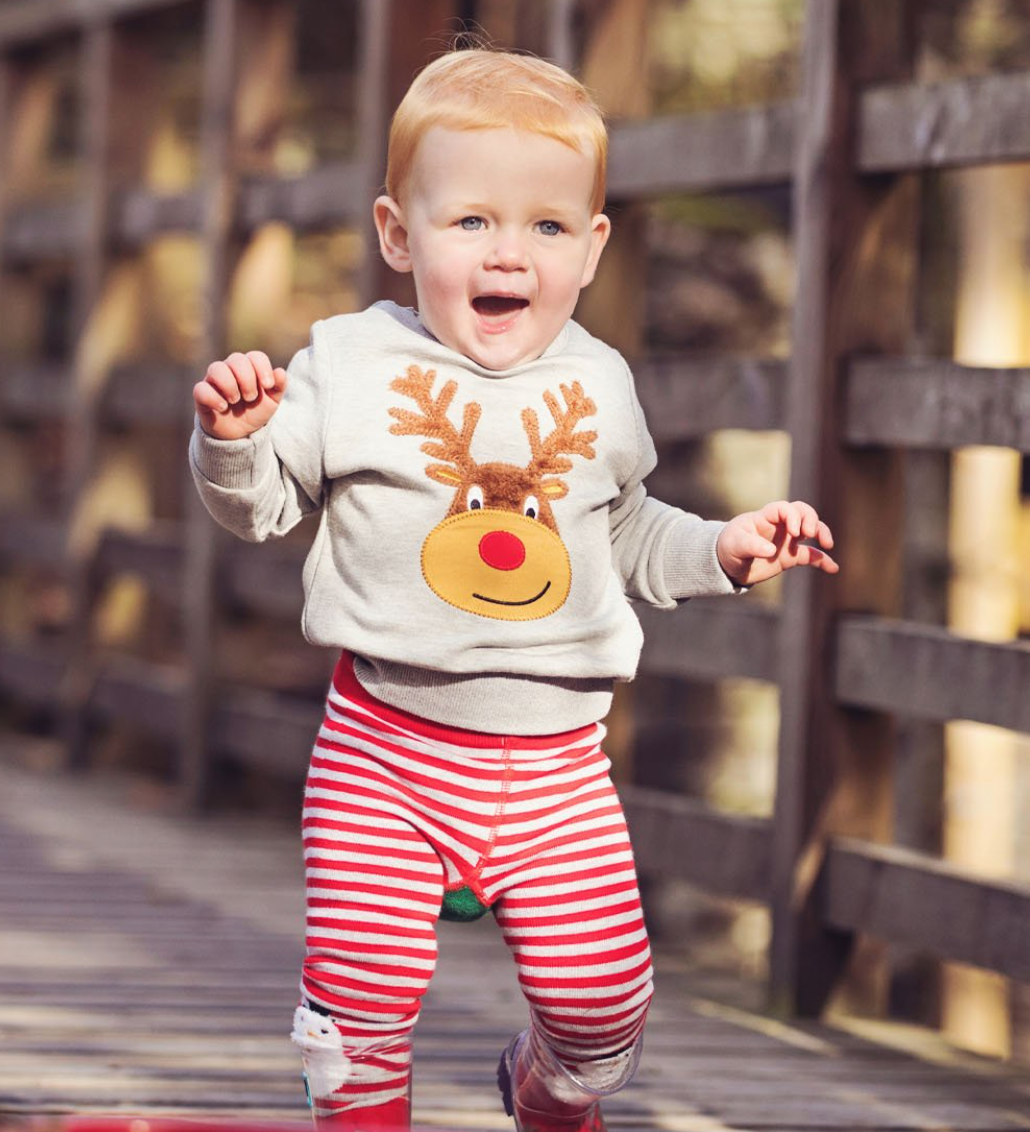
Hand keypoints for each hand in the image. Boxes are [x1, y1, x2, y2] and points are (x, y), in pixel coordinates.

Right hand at [193, 350, 287, 439]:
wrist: (239, 433)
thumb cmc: (255, 411)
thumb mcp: (271, 402)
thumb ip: (278, 387)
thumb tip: (280, 372)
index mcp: (249, 368)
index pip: (255, 356)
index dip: (263, 368)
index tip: (268, 385)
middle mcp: (230, 369)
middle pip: (237, 359)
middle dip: (247, 379)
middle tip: (251, 397)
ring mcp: (213, 380)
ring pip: (216, 368)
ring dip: (230, 386)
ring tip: (235, 401)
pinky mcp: (201, 394)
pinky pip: (200, 389)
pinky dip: (213, 398)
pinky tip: (223, 408)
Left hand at [716, 500, 837, 586]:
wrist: (728, 563)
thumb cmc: (729, 547)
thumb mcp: (735, 545)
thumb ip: (751, 545)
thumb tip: (771, 551)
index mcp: (766, 517)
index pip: (785, 508)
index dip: (794, 517)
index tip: (796, 532)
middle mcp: (780, 525)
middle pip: (803, 512)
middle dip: (811, 520)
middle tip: (809, 533)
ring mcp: (788, 540)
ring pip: (812, 530)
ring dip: (821, 533)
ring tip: (827, 545)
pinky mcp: (791, 557)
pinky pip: (811, 556)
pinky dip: (823, 561)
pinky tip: (833, 568)